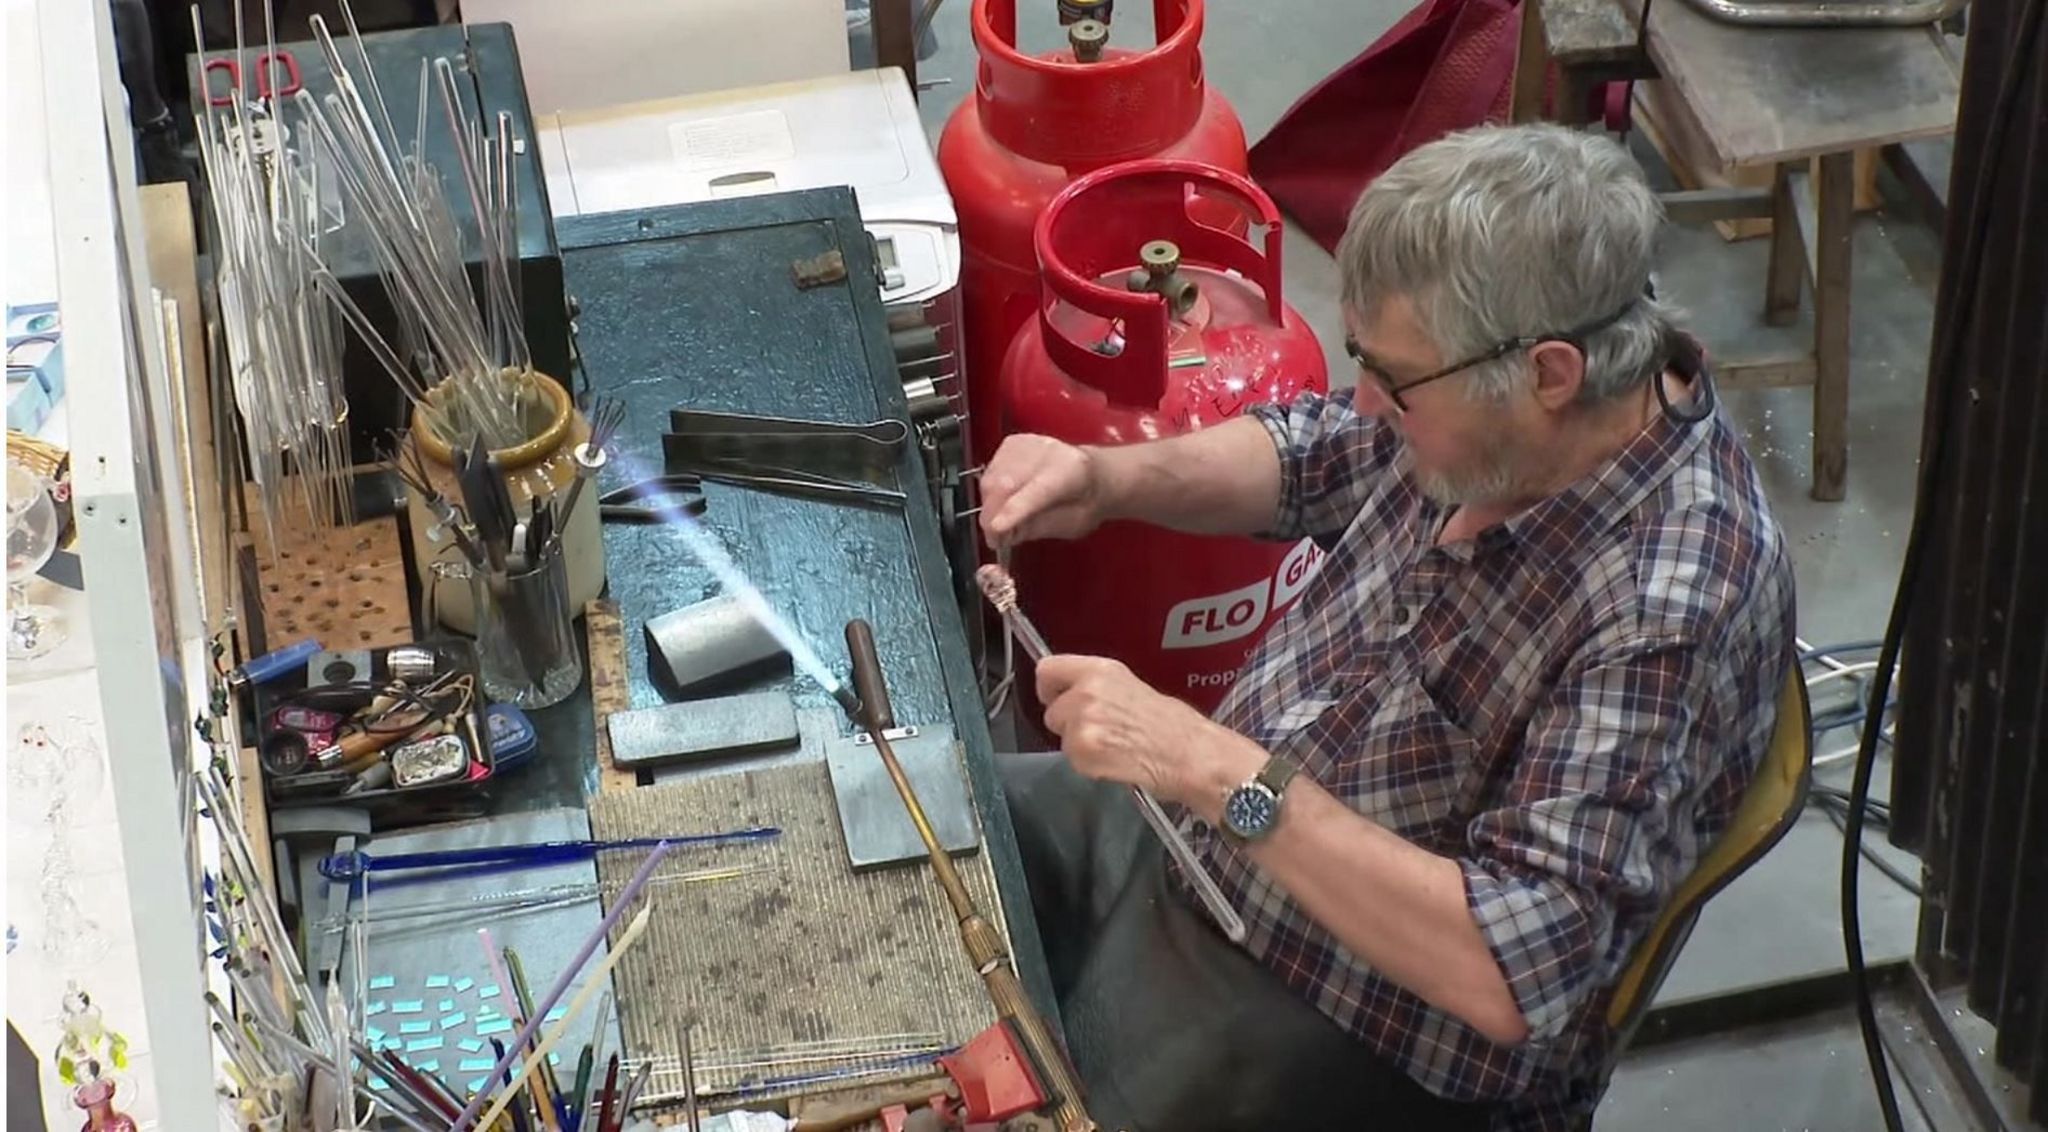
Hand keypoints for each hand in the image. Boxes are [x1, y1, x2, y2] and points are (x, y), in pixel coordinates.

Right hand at [978, 434, 1105, 550]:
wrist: (1093, 473)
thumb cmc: (1085, 502)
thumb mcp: (1071, 524)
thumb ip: (1039, 527)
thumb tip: (1005, 534)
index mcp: (1070, 472)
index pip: (1037, 491)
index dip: (1013, 510)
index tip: (996, 529)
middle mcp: (1047, 451)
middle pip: (1006, 483)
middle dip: (992, 515)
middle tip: (994, 539)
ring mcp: (1027, 444)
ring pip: (991, 478)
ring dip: (989, 506)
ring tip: (999, 523)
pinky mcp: (1011, 443)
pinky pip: (988, 472)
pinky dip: (989, 494)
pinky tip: (1001, 503)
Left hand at [1036, 655, 1260, 812]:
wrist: (1188, 754)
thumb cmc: (1172, 725)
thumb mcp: (1130, 686)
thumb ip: (1095, 685)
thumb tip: (1069, 692)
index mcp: (1099, 670)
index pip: (1047, 669)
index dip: (1050, 688)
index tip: (1056, 697)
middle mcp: (1087, 691)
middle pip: (1051, 711)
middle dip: (1068, 724)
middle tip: (1101, 731)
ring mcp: (1082, 722)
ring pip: (1061, 737)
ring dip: (1079, 745)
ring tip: (1114, 746)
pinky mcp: (1083, 751)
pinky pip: (1073, 760)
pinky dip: (1089, 765)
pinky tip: (1114, 761)